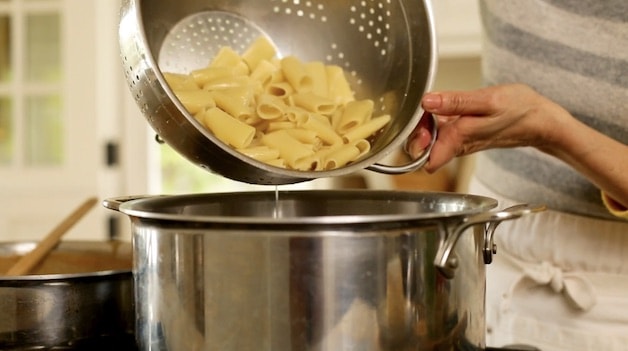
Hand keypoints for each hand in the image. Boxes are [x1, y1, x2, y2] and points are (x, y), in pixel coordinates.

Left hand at [406, 84, 564, 172]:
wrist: (540, 120)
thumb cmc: (520, 110)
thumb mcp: (488, 100)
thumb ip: (455, 102)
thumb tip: (428, 101)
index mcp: (459, 141)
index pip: (423, 158)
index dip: (412, 142)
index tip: (416, 122)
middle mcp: (456, 146)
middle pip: (421, 148)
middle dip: (415, 130)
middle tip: (424, 108)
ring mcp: (459, 141)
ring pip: (429, 139)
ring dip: (424, 123)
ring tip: (433, 105)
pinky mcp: (463, 134)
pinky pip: (441, 131)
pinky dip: (435, 120)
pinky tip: (442, 106)